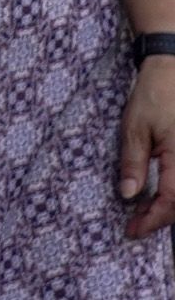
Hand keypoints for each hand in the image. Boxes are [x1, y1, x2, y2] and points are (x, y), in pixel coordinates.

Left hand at [120, 56, 174, 237]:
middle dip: (161, 218)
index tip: (132, 230)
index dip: (152, 220)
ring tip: (146, 213)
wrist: (174, 69)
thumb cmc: (154, 95)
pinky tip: (162, 196)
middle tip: (136, 225)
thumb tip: (129, 195)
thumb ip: (133, 163)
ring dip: (171, 208)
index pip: (171, 202)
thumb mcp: (134, 128)